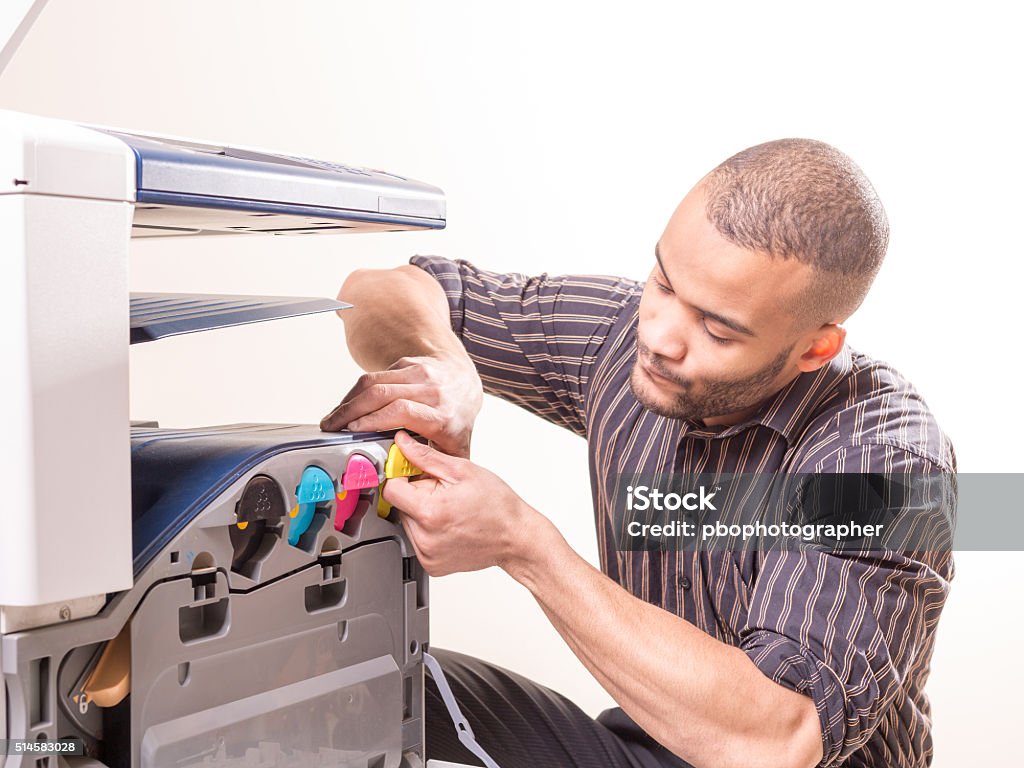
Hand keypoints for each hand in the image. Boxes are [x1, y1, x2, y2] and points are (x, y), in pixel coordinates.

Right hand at [320, 350, 482, 457]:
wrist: (465, 382)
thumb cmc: (457, 417)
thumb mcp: (454, 447)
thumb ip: (435, 466)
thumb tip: (416, 489)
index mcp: (442, 415)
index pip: (402, 411)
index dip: (374, 420)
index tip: (354, 432)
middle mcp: (431, 391)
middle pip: (382, 394)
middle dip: (351, 411)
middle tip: (332, 428)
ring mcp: (419, 373)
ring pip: (374, 381)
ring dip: (348, 401)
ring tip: (333, 418)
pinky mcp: (407, 363)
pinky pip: (375, 375)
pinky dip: (356, 392)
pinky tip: (347, 406)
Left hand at [382, 431, 536, 576]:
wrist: (516, 537)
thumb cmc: (497, 505)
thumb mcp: (462, 470)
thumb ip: (426, 457)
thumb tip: (403, 444)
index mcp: (429, 512)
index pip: (391, 489)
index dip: (402, 476)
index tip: (415, 473)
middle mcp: (424, 538)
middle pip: (399, 506)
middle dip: (416, 495)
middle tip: (443, 493)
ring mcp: (427, 554)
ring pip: (407, 523)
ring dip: (422, 513)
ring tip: (449, 510)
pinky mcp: (431, 564)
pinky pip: (418, 540)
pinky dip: (429, 530)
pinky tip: (450, 525)